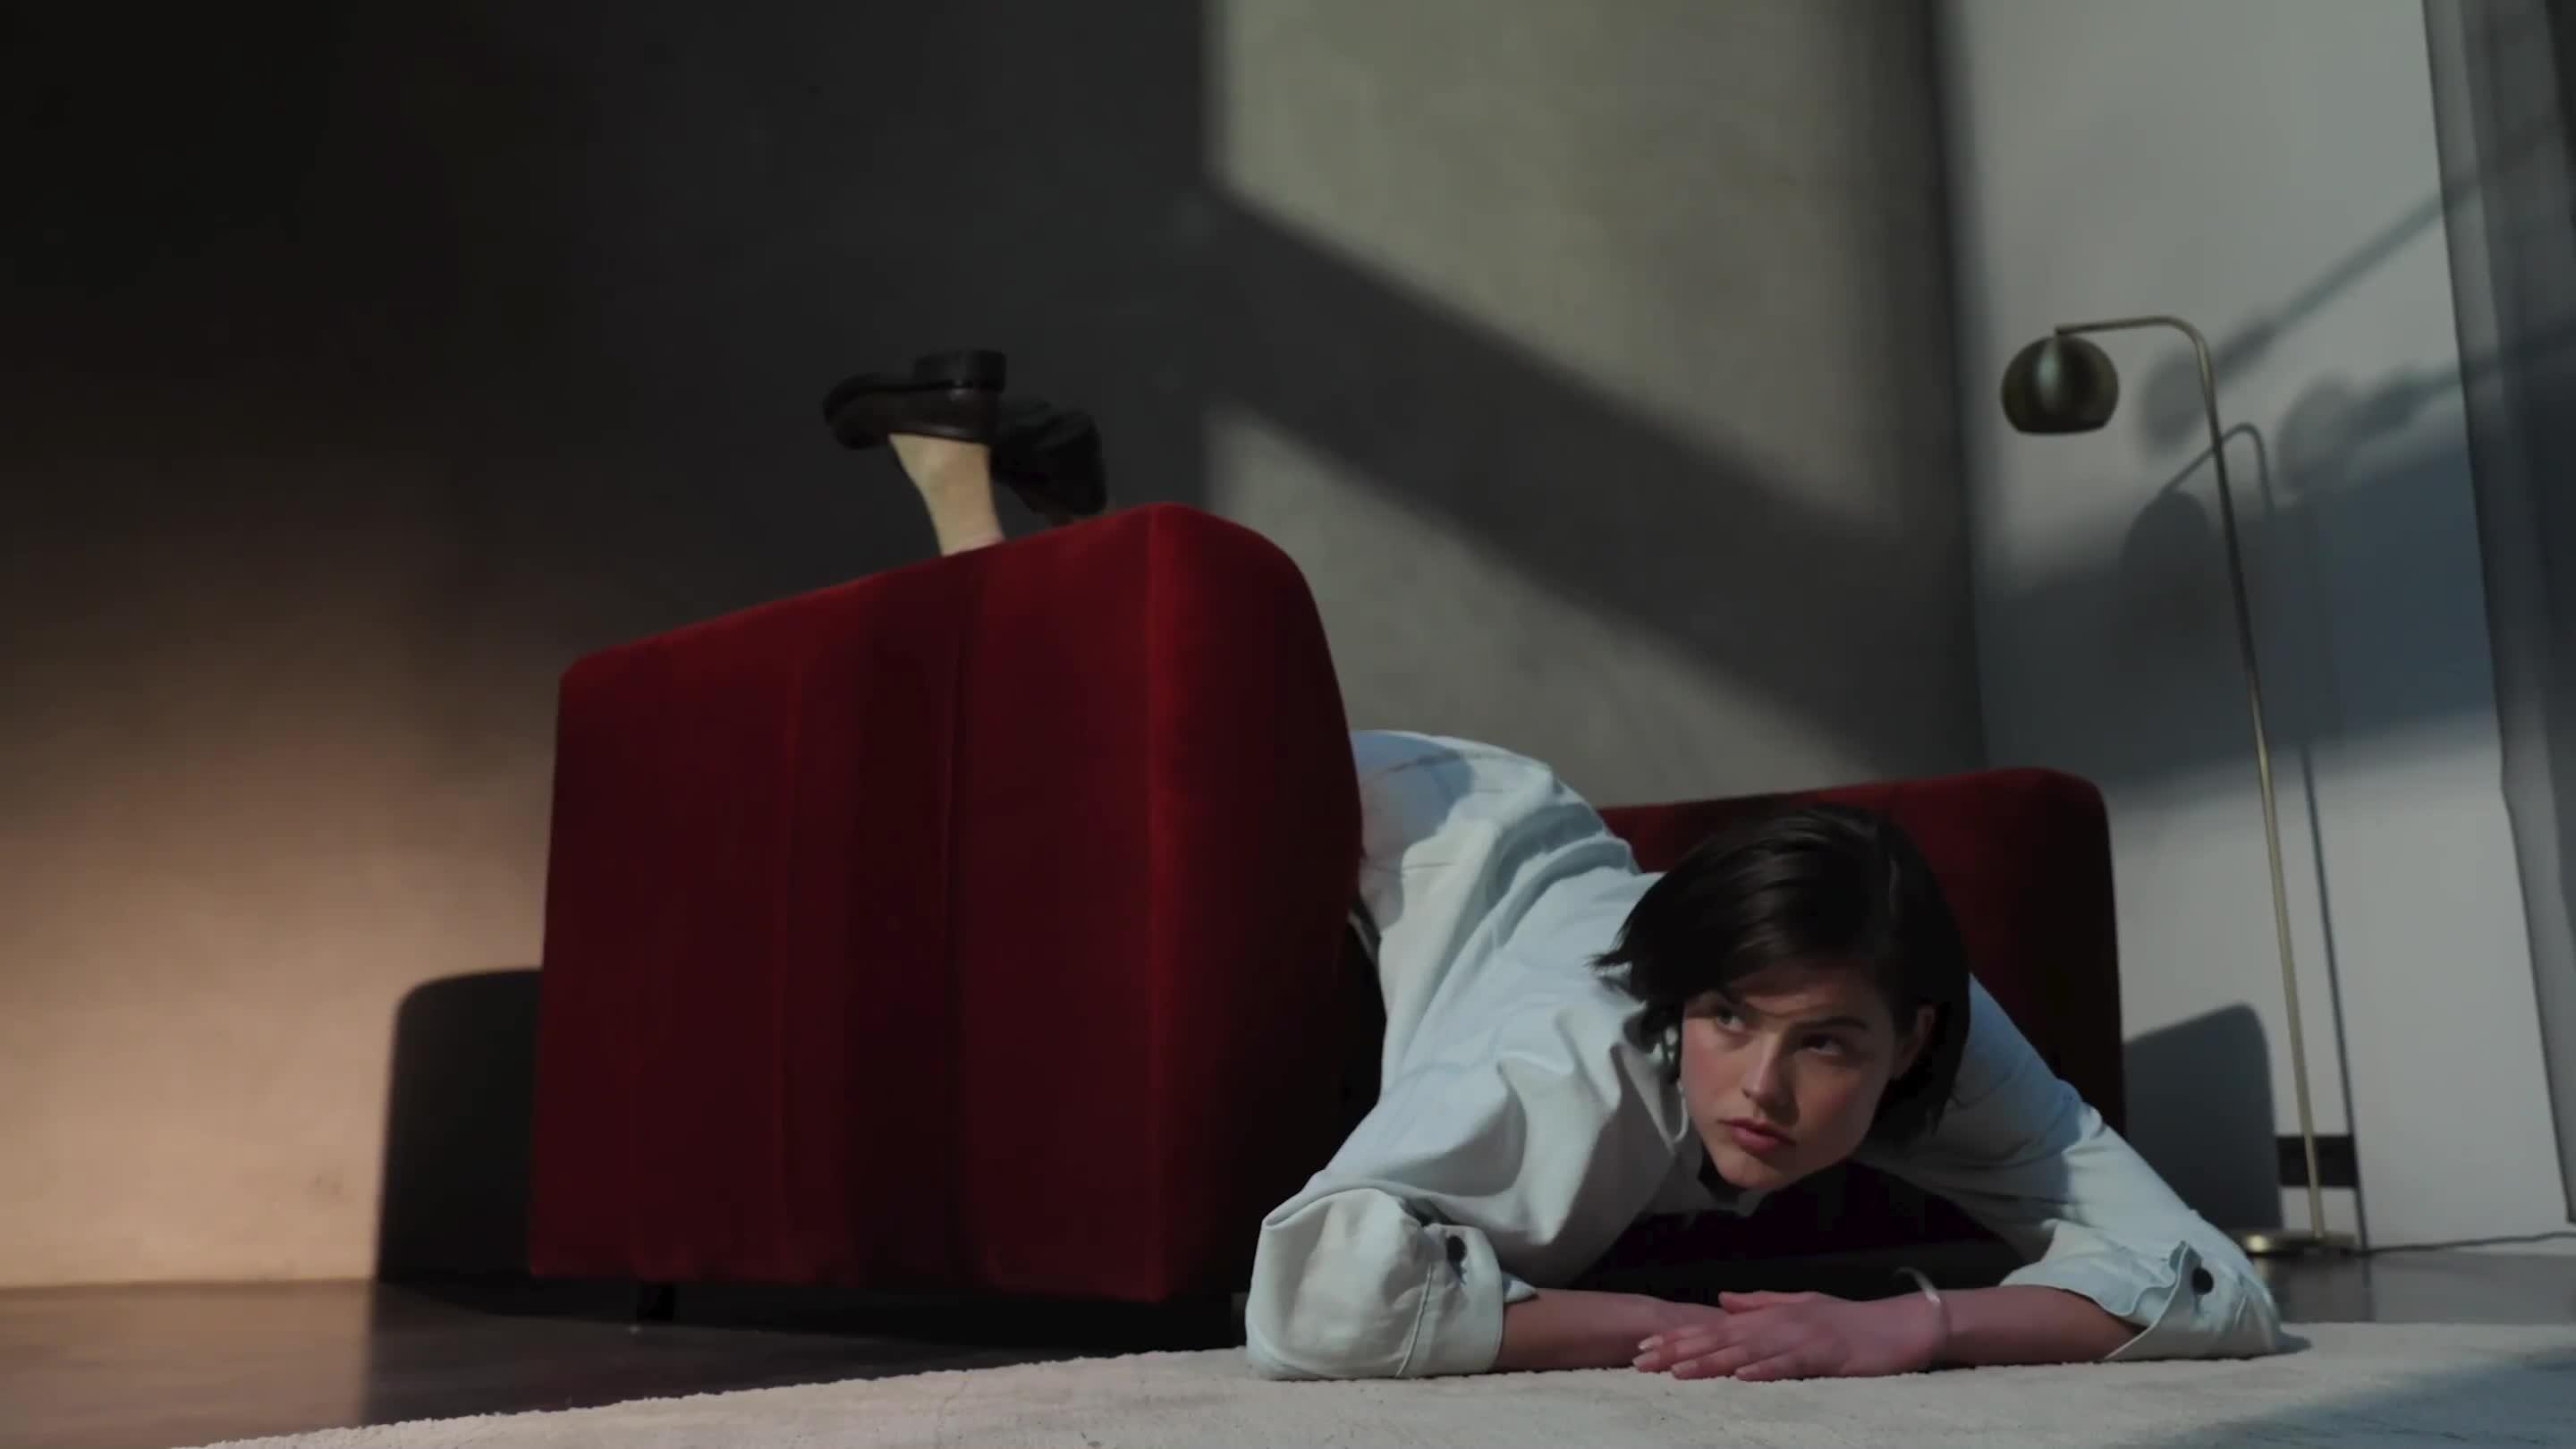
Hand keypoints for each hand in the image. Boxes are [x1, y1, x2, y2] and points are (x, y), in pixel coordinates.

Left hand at [1633, 1290, 1943, 1381]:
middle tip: (1642, 1361)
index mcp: (1768, 1316)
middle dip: (1679, 1350)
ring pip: (1747, 1351)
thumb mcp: (1798, 1305)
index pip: (1714, 1327)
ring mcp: (1800, 1338)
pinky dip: (1766, 1370)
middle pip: (1720, 1338)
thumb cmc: (1847, 1321)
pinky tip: (1742, 1378)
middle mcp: (1777, 1323)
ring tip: (1678, 1372)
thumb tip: (1721, 1301)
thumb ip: (1758, 1304)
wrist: (1897, 1325)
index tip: (1644, 1349)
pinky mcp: (1824, 1355)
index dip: (1677, 1338)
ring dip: (1711, 1361)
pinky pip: (1790, 1364)